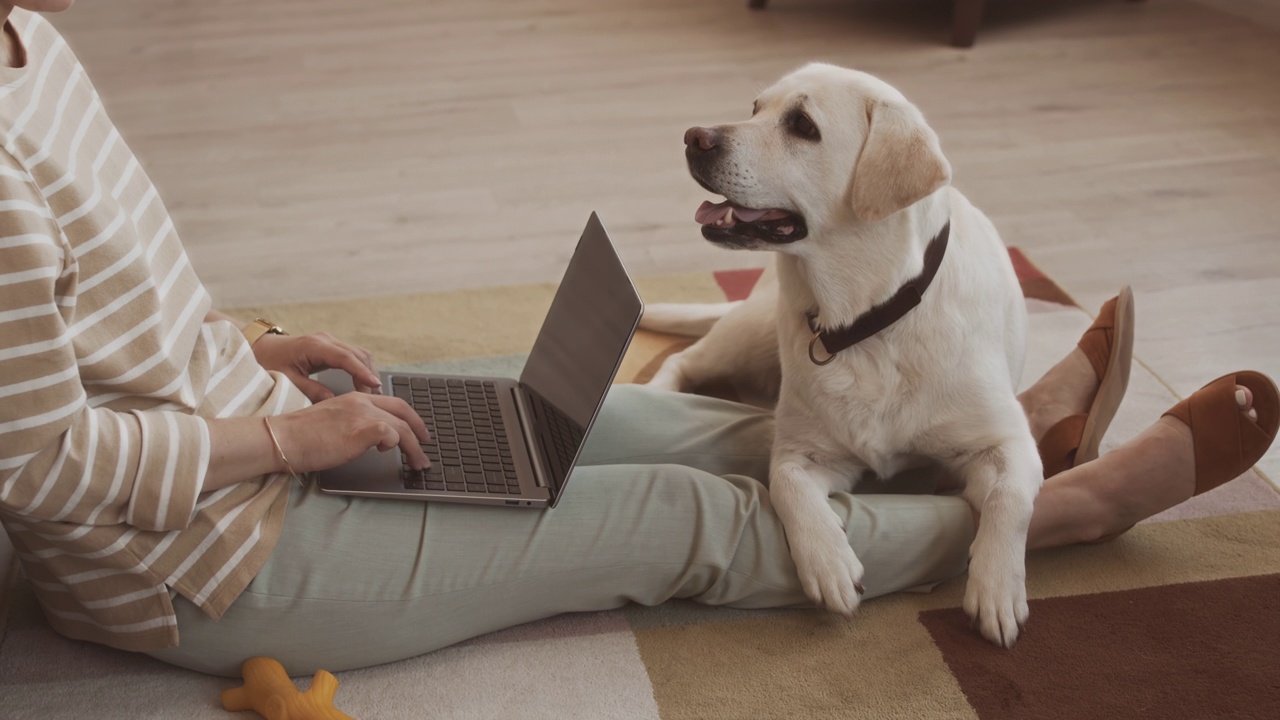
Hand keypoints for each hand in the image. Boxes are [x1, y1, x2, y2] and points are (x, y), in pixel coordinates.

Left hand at [251, 332, 380, 400]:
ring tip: (371, 393)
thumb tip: (334, 402)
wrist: (259, 348)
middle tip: (373, 398)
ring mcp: (329, 342)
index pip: (346, 358)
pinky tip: (363, 383)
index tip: (375, 385)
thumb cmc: (269, 362)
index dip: (362, 372)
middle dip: (369, 375)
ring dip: (367, 371)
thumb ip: (311, 391)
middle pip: (359, 354)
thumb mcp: (287, 381)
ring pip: (359, 353)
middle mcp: (325, 340)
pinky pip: (353, 355)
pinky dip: (361, 368)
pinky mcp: (330, 347)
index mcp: (314, 346)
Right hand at [271, 393, 430, 472]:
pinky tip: (387, 454)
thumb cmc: (300, 437)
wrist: (283, 438)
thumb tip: (372, 440)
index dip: (408, 417)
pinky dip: (395, 444)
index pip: (391, 403)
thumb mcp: (333, 423)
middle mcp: (361, 402)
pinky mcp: (361, 430)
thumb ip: (354, 425)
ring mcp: (362, 415)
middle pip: (403, 411)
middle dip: (419, 429)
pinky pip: (391, 435)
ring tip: (418, 463)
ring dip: (414, 447)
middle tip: (426, 445)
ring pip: (401, 427)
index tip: (415, 431)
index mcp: (354, 398)